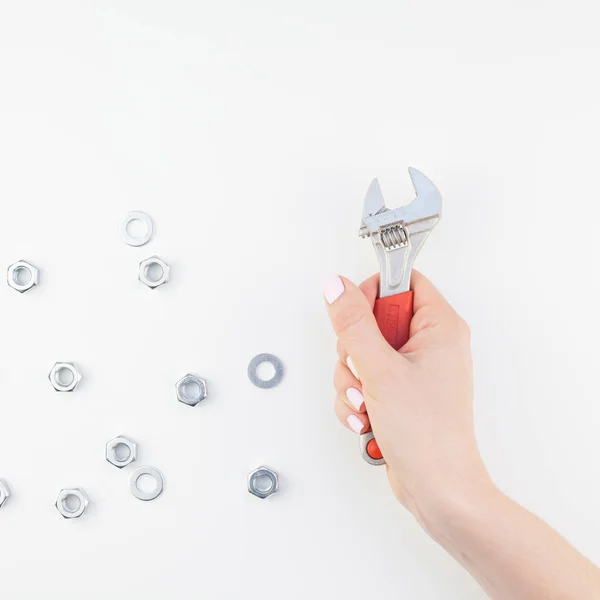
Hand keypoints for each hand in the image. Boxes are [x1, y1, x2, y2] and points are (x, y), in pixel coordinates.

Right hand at [323, 271, 491, 531]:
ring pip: (361, 352)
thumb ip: (353, 323)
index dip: (372, 293)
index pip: (401, 282)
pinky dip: (355, 398)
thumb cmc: (428, 434)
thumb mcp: (381, 370)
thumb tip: (335, 286)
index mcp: (439, 326)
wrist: (437, 490)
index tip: (355, 318)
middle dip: (354, 349)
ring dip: (351, 380)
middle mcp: (428, 344)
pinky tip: (366, 418)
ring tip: (367, 403)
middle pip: (373, 318)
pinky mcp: (398, 392)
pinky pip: (362, 379)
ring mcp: (411, 369)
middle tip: (363, 371)